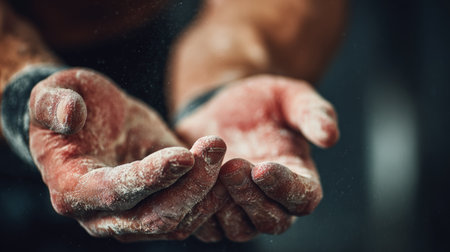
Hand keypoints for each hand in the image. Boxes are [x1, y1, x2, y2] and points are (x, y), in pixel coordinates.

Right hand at [28, 68, 226, 240]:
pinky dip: (209, 196)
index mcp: (72, 189)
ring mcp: (132, 218)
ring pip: (177, 221)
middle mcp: (101, 215)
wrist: (92, 121)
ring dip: (205, 189)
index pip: (114, 192)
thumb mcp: (55, 91)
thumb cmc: (74, 105)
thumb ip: (54, 102)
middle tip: (215, 145)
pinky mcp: (157, 210)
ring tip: (219, 148)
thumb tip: (70, 115)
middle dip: (189, 185)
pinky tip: (222, 166)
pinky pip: (189, 216)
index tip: (185, 155)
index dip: (150, 177)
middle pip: (153, 217)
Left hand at [175, 75, 338, 240]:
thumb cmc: (261, 102)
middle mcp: (273, 201)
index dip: (285, 187)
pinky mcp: (213, 211)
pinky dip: (198, 211)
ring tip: (211, 174)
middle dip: (251, 197)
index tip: (263, 168)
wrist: (221, 108)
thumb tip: (330, 137)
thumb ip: (312, 113)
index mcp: (300, 177)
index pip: (304, 198)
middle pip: (271, 221)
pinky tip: (189, 183)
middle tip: (233, 167)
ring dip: (224, 206)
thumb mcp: (290, 97)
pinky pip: (207, 228)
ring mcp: (242, 210)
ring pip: (238, 230)